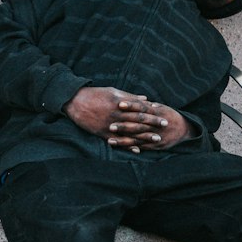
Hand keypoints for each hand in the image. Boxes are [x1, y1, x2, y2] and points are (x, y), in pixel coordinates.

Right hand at [63, 88, 195, 152]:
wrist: (75, 101)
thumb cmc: (95, 94)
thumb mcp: (113, 91)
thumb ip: (130, 96)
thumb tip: (145, 99)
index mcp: (121, 104)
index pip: (141, 109)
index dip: (153, 114)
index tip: (163, 116)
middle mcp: (117, 115)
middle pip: (139, 121)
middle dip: (153, 125)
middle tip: (165, 128)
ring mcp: (110, 125)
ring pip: (131, 132)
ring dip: (145, 137)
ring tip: (156, 140)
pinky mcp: (103, 133)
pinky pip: (118, 141)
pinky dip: (128, 146)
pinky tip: (138, 150)